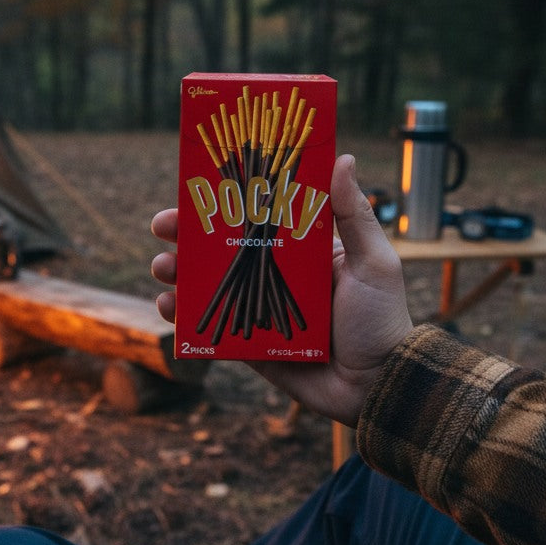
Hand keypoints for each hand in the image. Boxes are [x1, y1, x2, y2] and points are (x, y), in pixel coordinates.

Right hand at [151, 154, 412, 424]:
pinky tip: (169, 307)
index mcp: (300, 252)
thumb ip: (354, 215)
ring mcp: (258, 310)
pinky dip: (185, 317)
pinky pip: (210, 327)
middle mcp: (275, 277)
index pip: (253, 218)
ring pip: (209, 285)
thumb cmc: (382, 319)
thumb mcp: (373, 262)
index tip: (192, 189)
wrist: (378, 385)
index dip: (221, 204)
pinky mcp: (250, 344)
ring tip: (163, 269)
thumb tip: (343, 159)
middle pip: (221, 249)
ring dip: (179, 273)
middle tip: (163, 227)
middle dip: (186, 237)